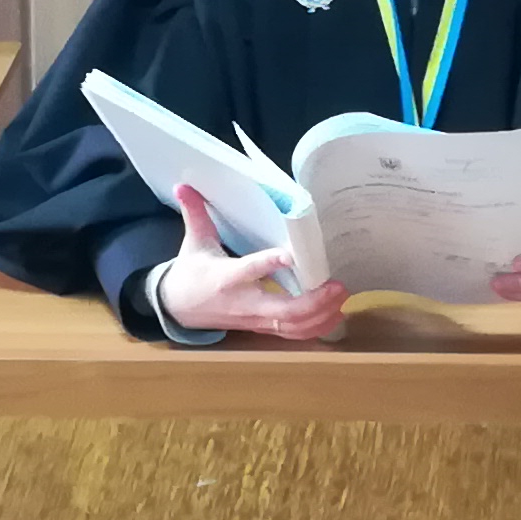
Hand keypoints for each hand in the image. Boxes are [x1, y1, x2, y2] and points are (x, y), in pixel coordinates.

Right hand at [152, 186, 349, 341]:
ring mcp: (254, 319)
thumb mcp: (193, 241)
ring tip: (342, 298)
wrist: (178, 307)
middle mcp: (244, 301)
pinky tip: (335, 315)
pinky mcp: (261, 328)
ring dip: (320, 317)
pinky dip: (316, 328)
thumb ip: (195, 213)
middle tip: (337, 285)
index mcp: (226, 277)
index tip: (290, 255)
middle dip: (313, 302)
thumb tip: (184, 185)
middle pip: (282, 311)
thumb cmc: (190, 272)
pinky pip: (292, 334)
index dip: (269, 264)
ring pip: (291, 327)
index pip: (250, 270)